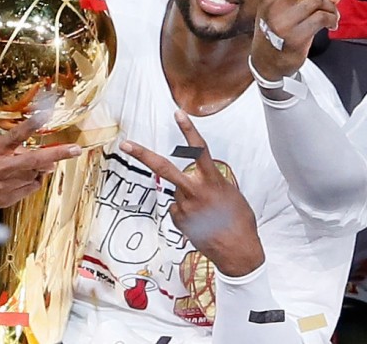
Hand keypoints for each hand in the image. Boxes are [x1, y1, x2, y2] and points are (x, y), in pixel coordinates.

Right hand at [0, 116, 82, 209]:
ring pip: (36, 174)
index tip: (44, 116)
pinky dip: (32, 179)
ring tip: (34, 163)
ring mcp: (3, 187)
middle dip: (57, 154)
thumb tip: (32, 148)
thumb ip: (8, 146)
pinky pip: (31, 187)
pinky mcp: (7, 200)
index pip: (13, 137)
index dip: (30, 126)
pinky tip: (23, 176)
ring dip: (41, 167)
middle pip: (33, 161)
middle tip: (75, 149)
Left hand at [120, 110, 264, 276]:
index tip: (178, 114)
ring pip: (177, 193)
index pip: (199, 150)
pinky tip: (201, 223)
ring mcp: (184, 207)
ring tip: (208, 214)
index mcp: (213, 181)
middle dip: (143, 155)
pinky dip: (187, 213)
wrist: (237, 252)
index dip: (188, 130)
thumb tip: (201, 180)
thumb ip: (214, 183)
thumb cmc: (240, 222)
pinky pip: (178, 209)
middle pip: (164, 168)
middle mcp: (195, 191)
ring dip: (189, 198)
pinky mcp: (178, 221)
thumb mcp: (232, 194)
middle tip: (126, 144)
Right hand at [250, 0, 339, 79]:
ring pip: (319, 0)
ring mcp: (285, 20)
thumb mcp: (285, 12)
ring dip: (332, 6)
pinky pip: (323, 18)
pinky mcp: (295, 35)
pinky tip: (331, 24)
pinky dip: (332, 19)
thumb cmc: (279, 31)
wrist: (268, 63)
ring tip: (333, 13)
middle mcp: (276, 5)